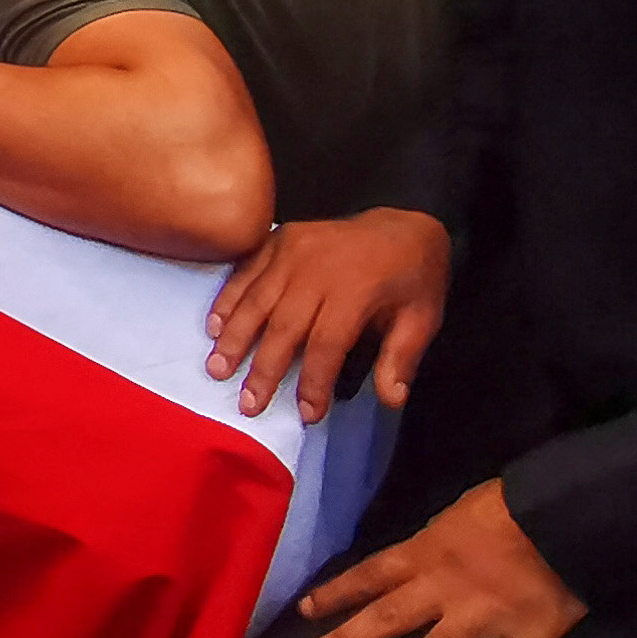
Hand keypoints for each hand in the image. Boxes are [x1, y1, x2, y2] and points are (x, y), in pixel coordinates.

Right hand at [205, 206, 450, 420]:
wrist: (405, 224)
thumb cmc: (413, 278)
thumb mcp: (423, 319)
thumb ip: (402, 359)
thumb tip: (389, 399)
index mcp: (357, 289)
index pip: (327, 344)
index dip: (315, 382)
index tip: (307, 414)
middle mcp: (319, 268)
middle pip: (284, 325)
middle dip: (264, 369)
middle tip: (248, 404)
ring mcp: (294, 250)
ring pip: (257, 300)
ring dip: (234, 337)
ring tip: (217, 369)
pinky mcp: (279, 239)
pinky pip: (246, 272)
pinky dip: (227, 299)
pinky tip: (213, 326)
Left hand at [293, 480, 585, 637]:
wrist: (564, 508)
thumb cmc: (510, 503)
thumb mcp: (460, 513)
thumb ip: (440, 540)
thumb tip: (432, 552)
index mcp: (427, 553)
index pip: (370, 574)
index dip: (336, 593)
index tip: (304, 612)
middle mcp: (445, 588)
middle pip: (387, 616)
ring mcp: (485, 614)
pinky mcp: (529, 632)